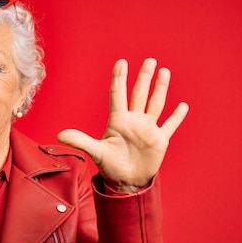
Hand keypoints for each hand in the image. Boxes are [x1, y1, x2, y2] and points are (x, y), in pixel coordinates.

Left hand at [57, 58, 188, 191]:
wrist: (125, 182)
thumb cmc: (109, 166)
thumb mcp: (95, 152)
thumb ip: (80, 141)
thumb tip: (59, 136)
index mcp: (118, 121)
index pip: (119, 94)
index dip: (119, 78)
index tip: (122, 62)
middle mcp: (134, 121)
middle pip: (140, 94)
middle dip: (144, 77)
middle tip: (149, 60)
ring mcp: (148, 129)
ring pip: (155, 104)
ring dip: (160, 88)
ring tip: (164, 72)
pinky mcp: (160, 140)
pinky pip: (169, 125)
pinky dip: (176, 116)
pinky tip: (182, 105)